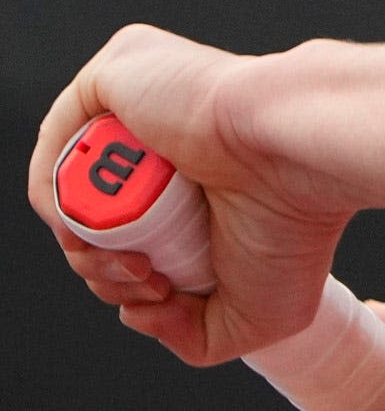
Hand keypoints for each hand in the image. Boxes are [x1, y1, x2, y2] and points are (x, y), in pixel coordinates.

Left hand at [28, 25, 349, 363]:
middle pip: (94, 216)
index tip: (164, 292)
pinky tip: (100, 221)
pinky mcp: (116, 76)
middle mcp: (170, 138)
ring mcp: (142, 104)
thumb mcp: (253, 315)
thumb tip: (134, 313)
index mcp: (203, 179)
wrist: (301, 157)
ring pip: (71, 188)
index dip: (126, 278)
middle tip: (148, 277)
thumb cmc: (298, 227)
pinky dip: (59, 195)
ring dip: (82, 244)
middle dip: (104, 269)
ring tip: (133, 257)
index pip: (131, 233)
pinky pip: (58, 143)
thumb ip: (191, 334)